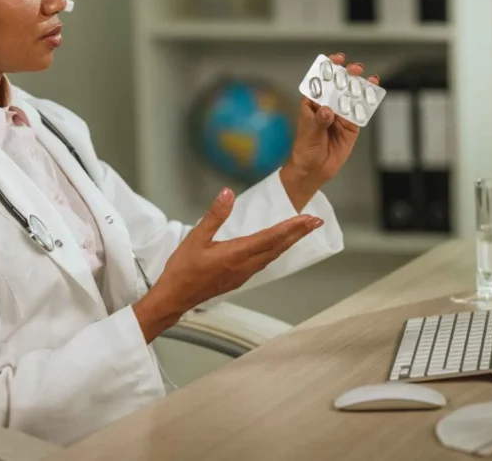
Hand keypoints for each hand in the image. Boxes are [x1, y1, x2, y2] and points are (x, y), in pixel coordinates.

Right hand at [132, 188, 323, 342]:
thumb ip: (214, 215)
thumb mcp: (195, 238)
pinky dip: (277, 250)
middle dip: (298, 233)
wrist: (175, 297)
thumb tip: (228, 193)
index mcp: (236, 254)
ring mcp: (244, 274)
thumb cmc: (183, 269)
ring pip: (273, 255)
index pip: (270, 238)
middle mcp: (245, 265)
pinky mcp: (239, 278)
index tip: (307, 219)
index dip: (291, 228)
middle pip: (278, 247)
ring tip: (303, 230)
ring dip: (290, 241)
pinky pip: (265, 261)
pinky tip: (279, 245)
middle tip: (316, 222)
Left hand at [281, 53, 378, 207]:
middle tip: (355, 69)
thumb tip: (328, 111)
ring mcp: (341, 115)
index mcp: (313, 103)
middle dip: (347, 74)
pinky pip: (361, 113)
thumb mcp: (309, 134)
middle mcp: (328, 105)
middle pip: (339, 85)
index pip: (320, 81)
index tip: (336, 60)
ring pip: (352, 96)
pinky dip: (367, 104)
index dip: (327, 68)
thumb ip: (319, 121)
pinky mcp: (352, 126)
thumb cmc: (305, 149)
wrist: (314, 169)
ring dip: (360, 86)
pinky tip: (373, 95)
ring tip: (369, 78)